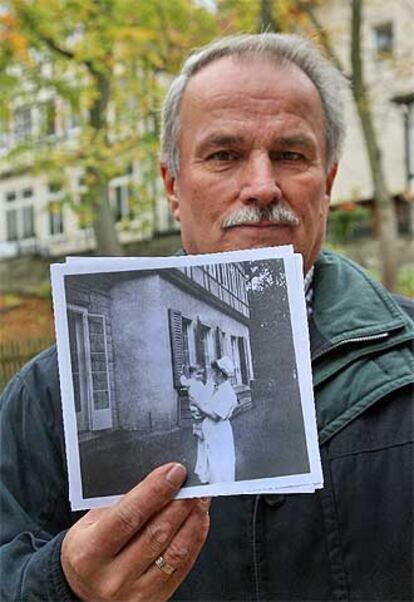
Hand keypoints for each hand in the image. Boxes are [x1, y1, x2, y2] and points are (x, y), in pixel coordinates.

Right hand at [61, 463, 209, 600]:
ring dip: (193, 518)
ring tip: (200, 497)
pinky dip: (195, 538)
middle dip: (180, 501)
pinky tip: (198, 519)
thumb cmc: (88, 550)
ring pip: (175, 550)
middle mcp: (112, 576)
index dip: (155, 491)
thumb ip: (120, 503)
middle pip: (156, 532)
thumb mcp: (90, 524)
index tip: (174, 471)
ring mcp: (135, 592)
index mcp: (89, 551)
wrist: (84, 592)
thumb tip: (158, 478)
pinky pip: (183, 566)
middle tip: (194, 480)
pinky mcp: (155, 600)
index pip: (128, 516)